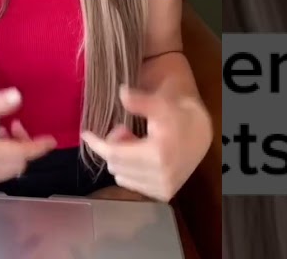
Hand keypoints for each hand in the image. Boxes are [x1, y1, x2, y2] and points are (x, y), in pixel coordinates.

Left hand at [81, 85, 211, 201]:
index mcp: (157, 155)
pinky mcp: (164, 193)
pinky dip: (131, 170)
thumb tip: (121, 93)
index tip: (85, 133)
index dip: (97, 143)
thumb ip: (139, 101)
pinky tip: (141, 155)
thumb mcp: (160, 103)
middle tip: (125, 129)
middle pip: (116, 166)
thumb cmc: (178, 115)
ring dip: (122, 159)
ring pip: (122, 177)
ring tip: (135, 141)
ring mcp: (163, 188)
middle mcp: (160, 177)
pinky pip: (133, 184)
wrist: (201, 132)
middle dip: (113, 146)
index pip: (115, 154)